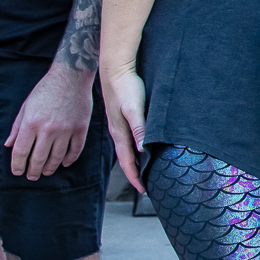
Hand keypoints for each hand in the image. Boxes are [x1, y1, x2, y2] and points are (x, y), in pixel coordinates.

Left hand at [6, 61, 95, 180]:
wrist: (71, 76)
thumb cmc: (45, 90)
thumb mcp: (26, 106)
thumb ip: (17, 127)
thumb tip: (8, 145)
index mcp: (31, 123)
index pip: (20, 152)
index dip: (17, 165)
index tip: (17, 172)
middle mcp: (48, 129)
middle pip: (38, 158)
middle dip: (33, 171)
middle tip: (31, 176)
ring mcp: (66, 130)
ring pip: (57, 157)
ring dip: (50, 168)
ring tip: (46, 171)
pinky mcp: (81, 128)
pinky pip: (75, 150)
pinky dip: (70, 159)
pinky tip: (64, 163)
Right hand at [100, 66, 147, 192]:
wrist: (114, 68)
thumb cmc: (126, 87)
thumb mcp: (134, 108)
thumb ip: (139, 128)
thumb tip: (142, 150)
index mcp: (120, 133)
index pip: (127, 161)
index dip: (135, 176)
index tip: (143, 190)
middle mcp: (118, 131)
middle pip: (126, 158)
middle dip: (135, 173)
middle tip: (145, 186)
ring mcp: (118, 124)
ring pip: (127, 149)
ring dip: (134, 161)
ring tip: (144, 171)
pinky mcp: (121, 116)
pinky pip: (127, 139)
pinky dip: (134, 148)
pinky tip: (140, 147)